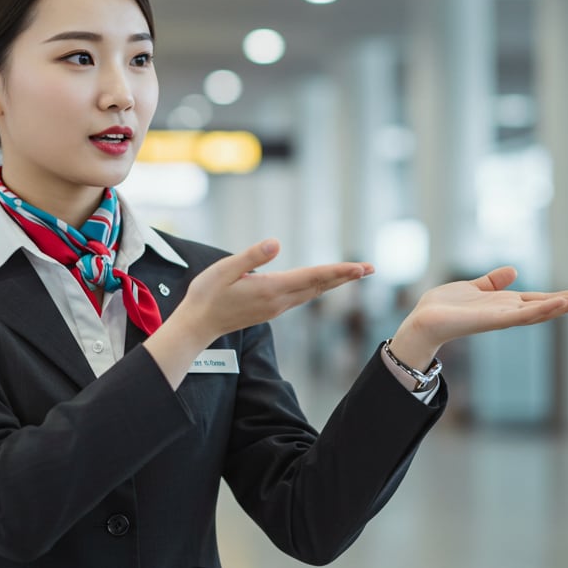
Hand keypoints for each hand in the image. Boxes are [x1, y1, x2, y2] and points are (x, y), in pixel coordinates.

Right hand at [143, 239, 371, 387]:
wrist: (197, 325)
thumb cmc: (206, 295)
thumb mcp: (224, 270)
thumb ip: (251, 257)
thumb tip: (276, 242)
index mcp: (271, 289)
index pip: (312, 277)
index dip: (338, 271)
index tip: (361, 268)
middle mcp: (278, 301)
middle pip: (319, 286)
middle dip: (345, 276)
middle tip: (371, 267)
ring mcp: (275, 308)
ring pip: (312, 292)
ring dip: (334, 282)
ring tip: (354, 273)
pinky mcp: (270, 309)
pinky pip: (302, 296)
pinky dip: (318, 287)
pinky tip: (323, 283)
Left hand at [390, 266, 567, 371]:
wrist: (423, 321)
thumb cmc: (443, 306)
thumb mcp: (472, 287)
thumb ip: (492, 281)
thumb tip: (513, 271)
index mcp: (506, 304)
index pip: (543, 299)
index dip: (567, 295)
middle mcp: (509, 312)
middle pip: (550, 305)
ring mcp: (503, 318)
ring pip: (542, 311)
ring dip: (567, 304)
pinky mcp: (493, 320)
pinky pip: (521, 315)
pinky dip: (542, 310)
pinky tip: (559, 303)